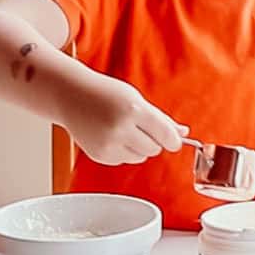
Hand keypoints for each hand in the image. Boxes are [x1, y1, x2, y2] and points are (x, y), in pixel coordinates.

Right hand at [62, 71, 187, 165]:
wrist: (71, 95)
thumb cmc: (105, 94)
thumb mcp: (135, 99)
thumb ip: (161, 119)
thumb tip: (183, 133)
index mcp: (133, 109)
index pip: (165, 134)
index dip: (173, 141)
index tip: (175, 142)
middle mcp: (120, 128)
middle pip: (154, 149)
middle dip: (153, 140)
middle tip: (141, 127)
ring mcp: (108, 144)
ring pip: (140, 157)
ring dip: (138, 147)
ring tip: (123, 129)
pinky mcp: (100, 155)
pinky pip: (124, 160)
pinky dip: (123, 152)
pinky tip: (111, 136)